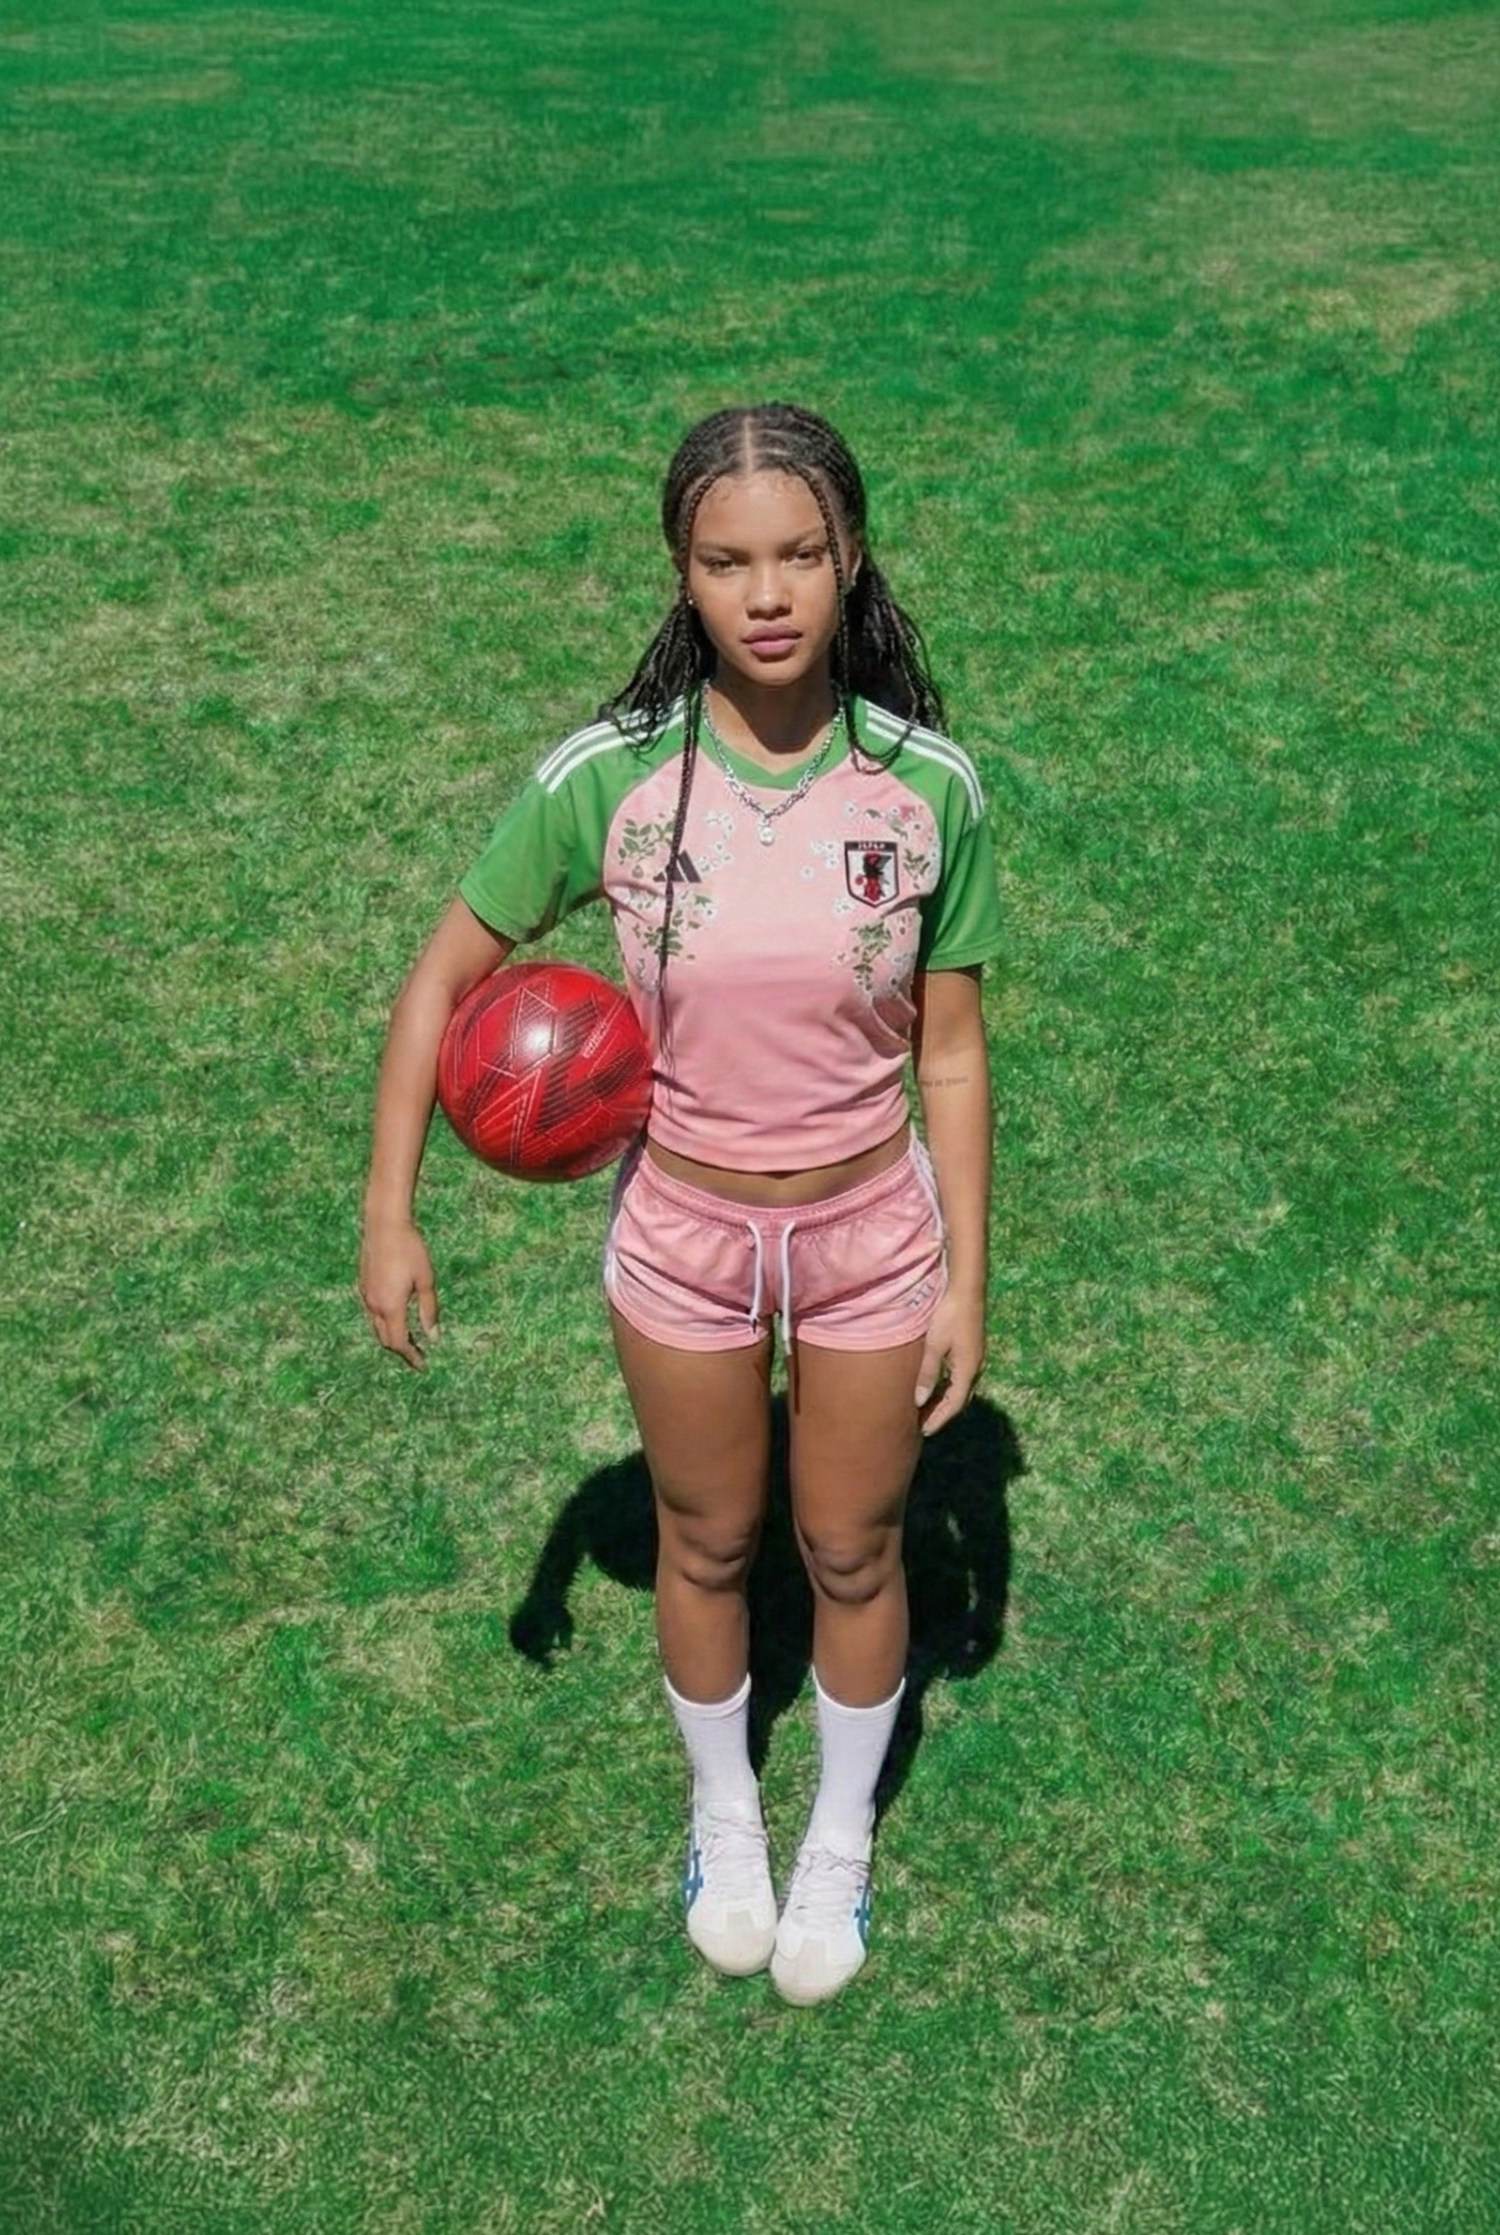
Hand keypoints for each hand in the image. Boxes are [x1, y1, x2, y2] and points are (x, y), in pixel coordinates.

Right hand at [359, 1215, 438, 1368]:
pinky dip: (384, 1321)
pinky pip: (372, 1312)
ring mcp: (365, 1295)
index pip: (398, 1342)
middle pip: (385, 1339)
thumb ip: (429, 1310)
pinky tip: (397, 1315)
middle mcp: (374, 1305)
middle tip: (418, 1353)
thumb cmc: (410, 1249)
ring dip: (391, 1335)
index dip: (410, 1356)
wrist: (384, 1224)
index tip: (422, 1365)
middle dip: (401, 1349)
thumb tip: (433, 1337)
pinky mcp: (363, 1284)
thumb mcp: (426, 1280)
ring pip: (376, 1326)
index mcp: (390, 1306)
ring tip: (409, 1337)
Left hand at [915, 1288, 984, 1437]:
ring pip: (960, 1389)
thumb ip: (928, 1374)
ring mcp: (974, 1358)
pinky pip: (959, 1378)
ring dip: (944, 1401)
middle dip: (941, 1414)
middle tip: (922, 1426)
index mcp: (967, 1369)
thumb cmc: (948, 1316)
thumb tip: (920, 1401)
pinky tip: (935, 1388)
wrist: (966, 1290)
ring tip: (925, 1411)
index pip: (954, 1404)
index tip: (925, 1432)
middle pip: (959, 1400)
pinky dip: (947, 1388)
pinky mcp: (970, 1350)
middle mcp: (975, 1367)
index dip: (939, 1419)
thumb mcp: (934, 1345)